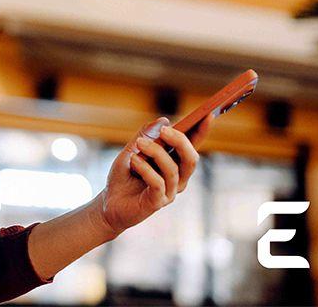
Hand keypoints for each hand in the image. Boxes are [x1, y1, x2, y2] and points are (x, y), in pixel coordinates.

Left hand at [94, 114, 212, 237]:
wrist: (109, 202)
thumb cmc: (124, 176)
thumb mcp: (132, 151)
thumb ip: (146, 136)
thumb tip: (164, 120)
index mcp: (175, 164)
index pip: (192, 146)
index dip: (202, 132)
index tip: (208, 115)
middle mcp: (177, 179)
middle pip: (190, 159)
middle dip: (180, 141)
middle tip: (165, 130)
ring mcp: (169, 192)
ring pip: (173, 169)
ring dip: (156, 153)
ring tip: (139, 144)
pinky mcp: (157, 203)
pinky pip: (158, 183)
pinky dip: (145, 169)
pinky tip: (133, 161)